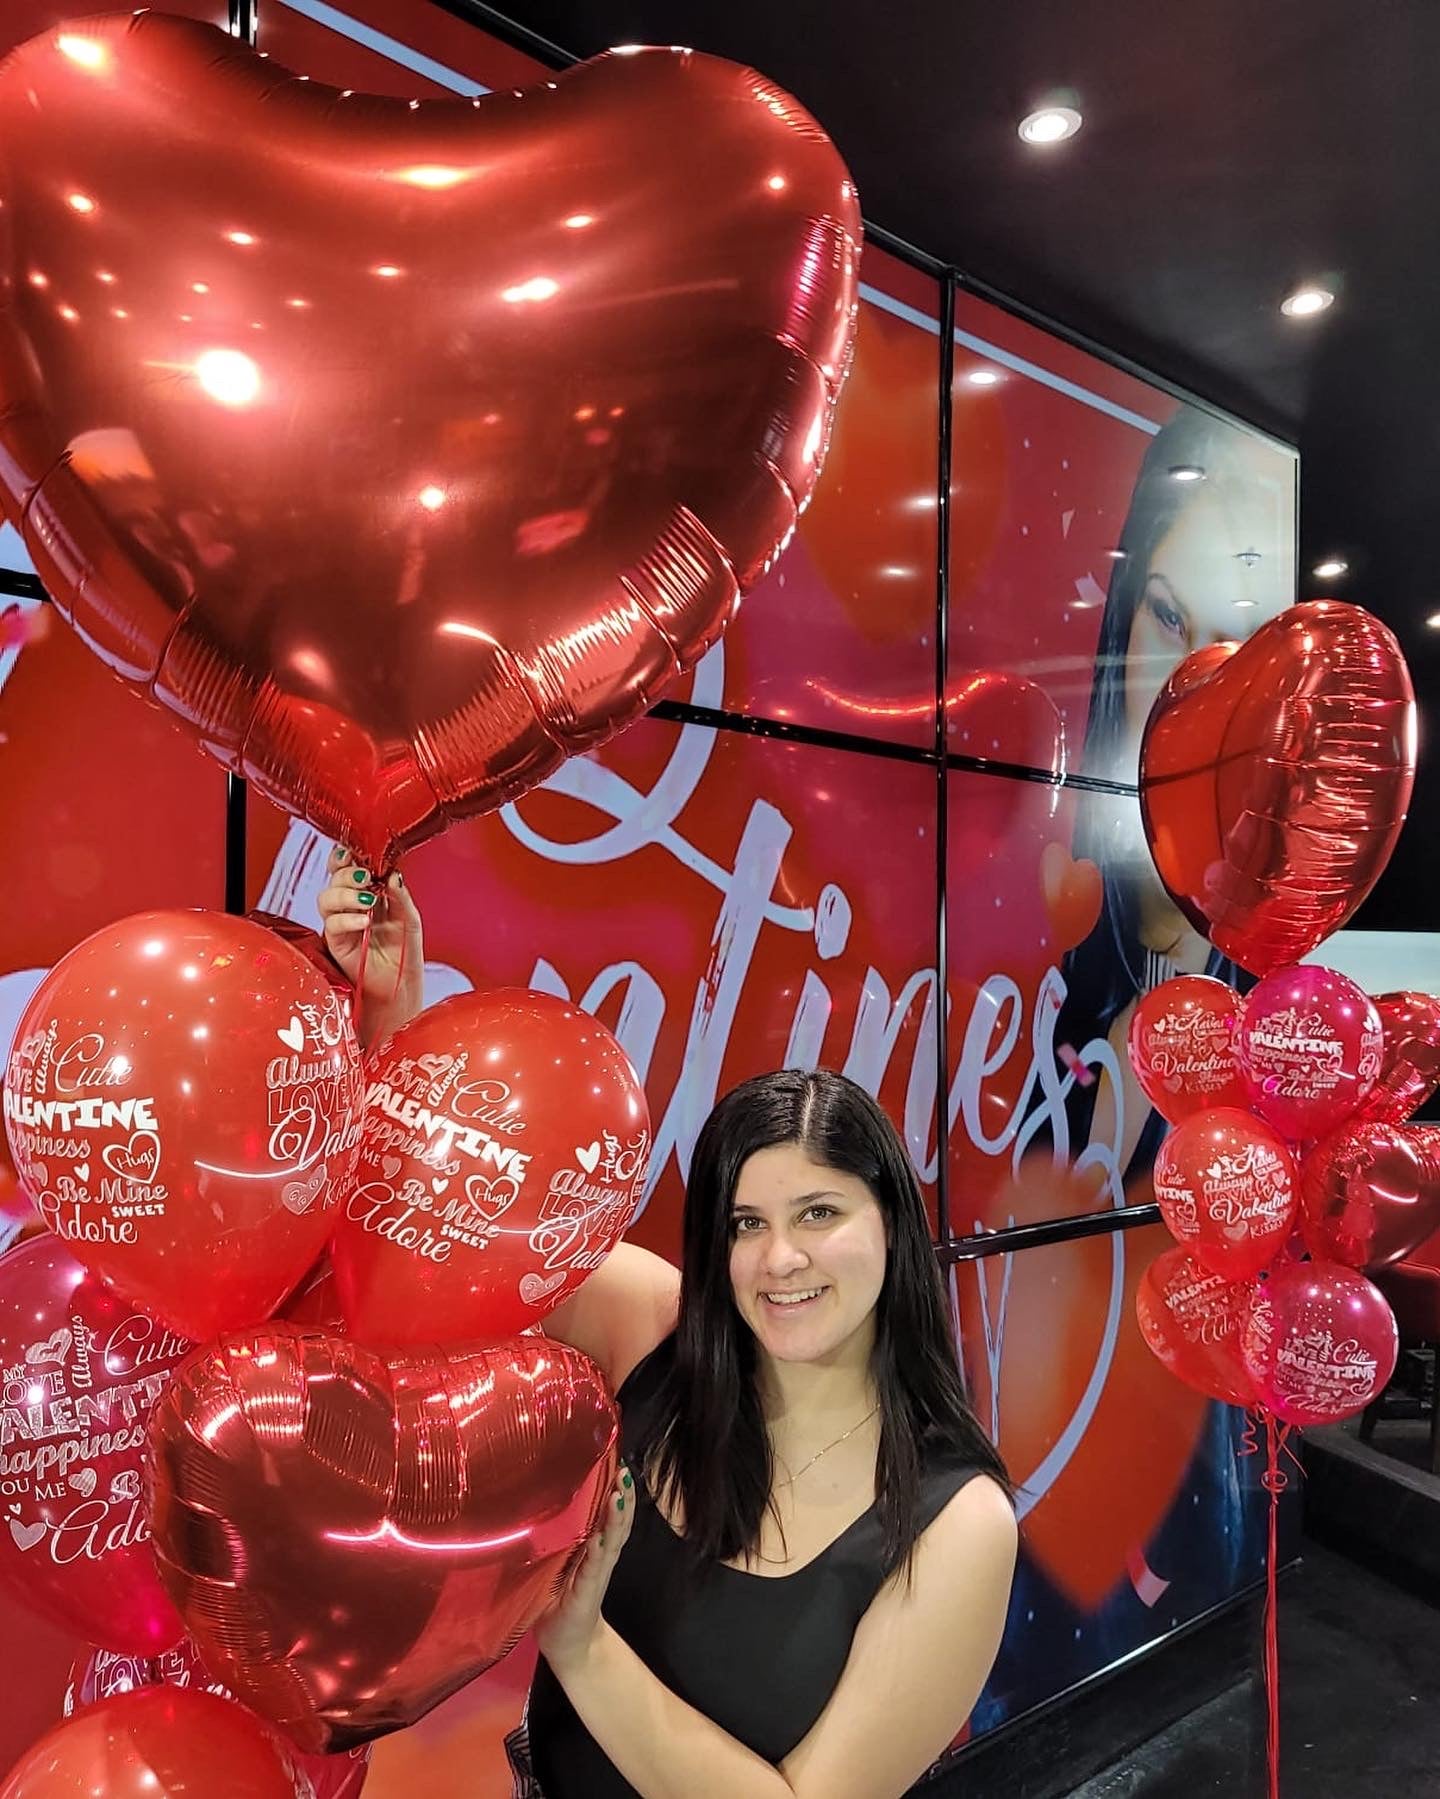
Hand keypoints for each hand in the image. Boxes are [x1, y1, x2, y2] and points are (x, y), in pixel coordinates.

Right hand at [316, 845, 424, 1048]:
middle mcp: (351, 904)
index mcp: (369, 892)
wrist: (401, 985)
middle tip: (366, 878)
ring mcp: (341, 922)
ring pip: (327, 898)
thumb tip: (392, 873)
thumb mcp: (410, 918)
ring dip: (346, 894)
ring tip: (367, 901)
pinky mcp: (336, 942)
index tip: (354, 851)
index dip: (348, 857)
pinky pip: (332, 924)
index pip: (351, 867)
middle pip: (335, 878)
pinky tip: (364, 921)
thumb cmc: (405, 951)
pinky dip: (347, 919)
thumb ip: (400, 895)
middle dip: (348, 873)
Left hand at [534, 1463, 633, 1677]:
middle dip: (622, 1496)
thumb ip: (556, 1539)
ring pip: (611, 1542)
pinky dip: (598, 1553)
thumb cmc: (556, 1601)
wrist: (568, 1647)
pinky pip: (593, 1570)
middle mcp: (600, 1559)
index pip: (608, 1514)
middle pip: (616, 1523)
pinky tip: (600, 1539)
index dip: (615, 1489)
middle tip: (623, 1470)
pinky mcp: (585, 1595)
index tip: (617, 1461)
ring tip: (618, 1494)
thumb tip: (535, 1501)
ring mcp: (595, 1577)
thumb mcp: (556, 1563)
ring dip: (615, 1518)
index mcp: (593, 1548)